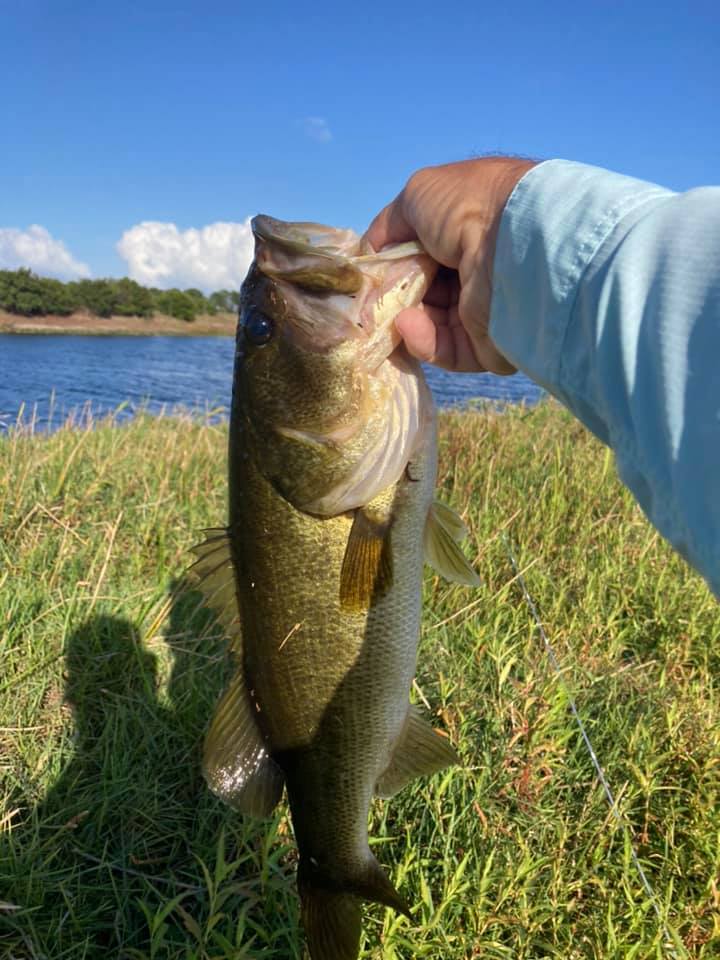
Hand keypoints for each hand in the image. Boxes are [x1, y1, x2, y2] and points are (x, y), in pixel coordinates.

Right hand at [364, 157, 535, 373]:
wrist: (515, 244)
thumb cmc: (467, 207)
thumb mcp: (418, 196)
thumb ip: (389, 225)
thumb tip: (373, 252)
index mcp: (469, 230)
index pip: (424, 253)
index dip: (395, 263)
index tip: (371, 274)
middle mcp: (479, 268)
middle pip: (424, 292)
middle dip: (395, 297)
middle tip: (371, 302)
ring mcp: (484, 308)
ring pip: (431, 324)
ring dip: (404, 319)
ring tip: (391, 314)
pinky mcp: (488, 345)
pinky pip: (447, 349)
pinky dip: (423, 340)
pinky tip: (407, 326)